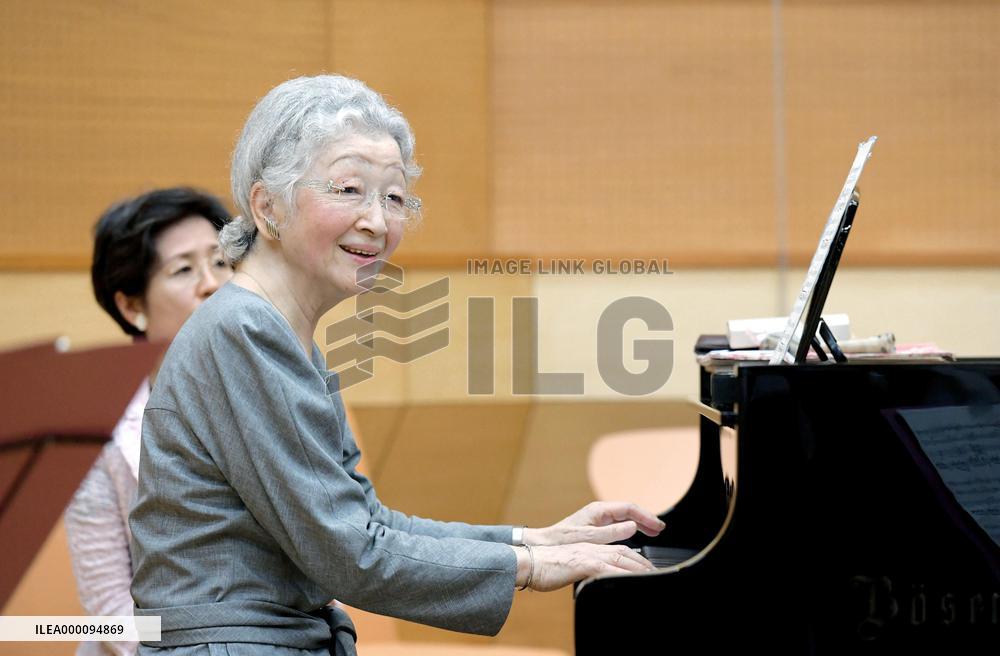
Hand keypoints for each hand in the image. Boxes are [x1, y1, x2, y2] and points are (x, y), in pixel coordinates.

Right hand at [514, 543, 655, 591]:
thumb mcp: (571, 566)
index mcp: (589, 546)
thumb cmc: (546, 566)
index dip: (636, 559)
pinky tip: (634, 579)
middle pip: (626, 552)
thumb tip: (596, 577)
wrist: (529, 561)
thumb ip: (586, 568)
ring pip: (623, 557)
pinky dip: (625, 573)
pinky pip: (611, 568)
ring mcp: (590, 553)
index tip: (648, 569)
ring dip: (640, 567)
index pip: (619, 550)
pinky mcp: (586, 562)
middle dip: (644, 563)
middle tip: (658, 573)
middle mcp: (593, 546)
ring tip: (653, 576)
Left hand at [523, 501, 664, 546]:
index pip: (629, 508)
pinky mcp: (594, 529)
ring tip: (653, 533)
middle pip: (629, 512)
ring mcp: (597, 520)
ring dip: (639, 524)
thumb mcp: (588, 538)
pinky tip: (636, 537)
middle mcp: (599, 513)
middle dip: (646, 519)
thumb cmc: (560, 542)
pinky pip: (618, 526)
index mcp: (598, 511)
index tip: (659, 526)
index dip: (646, 516)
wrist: (541, 547)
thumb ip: (610, 533)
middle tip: (660, 530)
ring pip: (624, 519)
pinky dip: (630, 530)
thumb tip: (632, 527)